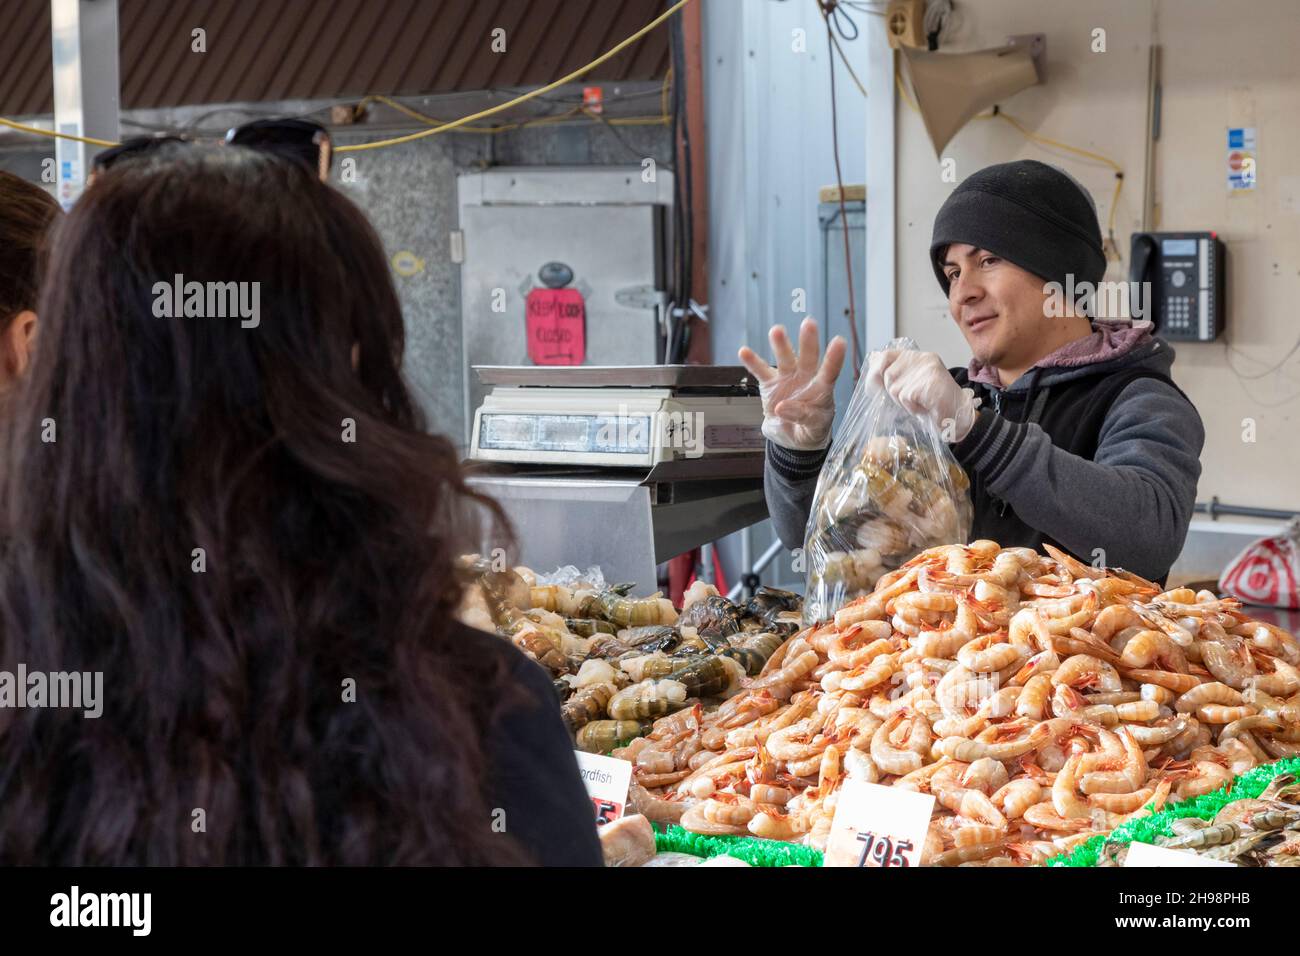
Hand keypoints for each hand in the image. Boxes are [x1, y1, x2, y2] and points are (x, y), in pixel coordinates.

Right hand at [738, 318, 846, 450]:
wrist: (792, 436)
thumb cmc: (810, 430)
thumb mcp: (814, 428)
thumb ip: (802, 417)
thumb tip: (781, 407)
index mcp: (822, 388)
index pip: (830, 371)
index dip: (835, 358)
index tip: (839, 342)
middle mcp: (806, 378)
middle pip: (808, 358)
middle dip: (808, 341)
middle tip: (809, 323)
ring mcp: (787, 378)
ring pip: (785, 359)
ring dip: (781, 345)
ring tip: (776, 331)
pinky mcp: (770, 384)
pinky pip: (761, 371)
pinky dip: (753, 362)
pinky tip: (744, 352)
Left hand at [866, 349, 977, 441]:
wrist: (958, 415)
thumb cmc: (934, 401)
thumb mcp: (913, 382)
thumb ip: (897, 373)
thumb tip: (872, 361)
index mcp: (919, 357)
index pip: (887, 355)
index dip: (876, 370)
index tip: (874, 384)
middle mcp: (922, 359)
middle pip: (888, 375)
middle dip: (894, 392)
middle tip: (912, 398)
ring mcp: (925, 369)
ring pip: (895, 388)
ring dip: (904, 402)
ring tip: (921, 402)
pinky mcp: (926, 383)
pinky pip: (905, 398)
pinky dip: (912, 407)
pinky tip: (925, 406)